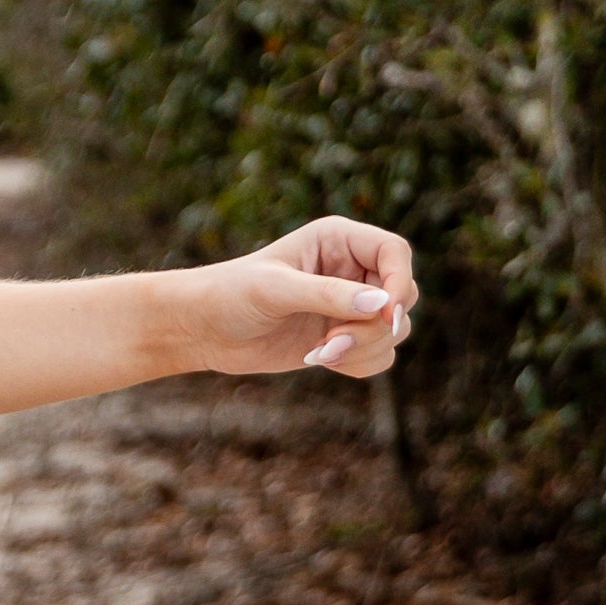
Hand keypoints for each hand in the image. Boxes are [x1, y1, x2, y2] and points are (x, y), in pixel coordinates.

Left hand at [186, 213, 418, 382]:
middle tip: (331, 341)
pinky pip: (380, 355)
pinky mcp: (344, 336)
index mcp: (338, 240)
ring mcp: (351, 305)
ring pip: (394, 330)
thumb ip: (329, 295)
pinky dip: (358, 364)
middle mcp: (352, 269)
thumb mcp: (277, 290)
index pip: (395, 252)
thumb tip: (382, 305)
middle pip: (402, 296)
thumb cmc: (231, 294)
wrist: (203, 328)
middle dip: (374, 327)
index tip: (384, 315)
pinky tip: (320, 359)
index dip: (399, 283)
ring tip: (319, 353)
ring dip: (363, 349)